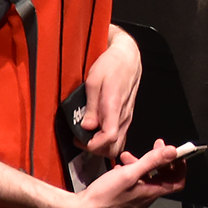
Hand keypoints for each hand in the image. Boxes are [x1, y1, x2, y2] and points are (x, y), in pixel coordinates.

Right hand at [58, 140, 186, 207]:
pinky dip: (130, 174)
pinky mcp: (122, 203)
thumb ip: (151, 161)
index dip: (180, 167)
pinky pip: (133, 186)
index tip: (177, 153)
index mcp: (150, 193)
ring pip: (144, 181)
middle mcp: (145, 200)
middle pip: (160, 179)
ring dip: (140, 165)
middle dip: (158, 161)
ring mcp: (134, 203)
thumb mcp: (129, 174)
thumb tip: (173, 151)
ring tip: (126, 156)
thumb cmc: (105, 194)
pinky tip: (118, 168)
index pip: (177, 183)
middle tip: (154, 146)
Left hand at [80, 26, 142, 158]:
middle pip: (114, 147)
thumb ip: (91, 106)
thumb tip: (87, 126)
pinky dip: (107, 140)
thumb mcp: (93, 81)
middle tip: (80, 138)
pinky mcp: (126, 116)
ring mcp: (127, 118)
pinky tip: (96, 131)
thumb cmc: (110, 66)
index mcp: (114, 107)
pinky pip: (119, 136)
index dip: (93, 145)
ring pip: (117, 144)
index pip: (109, 137)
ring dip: (101, 145)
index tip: (79, 139)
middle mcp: (123, 116)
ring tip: (86, 135)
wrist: (127, 59)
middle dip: (96, 149)